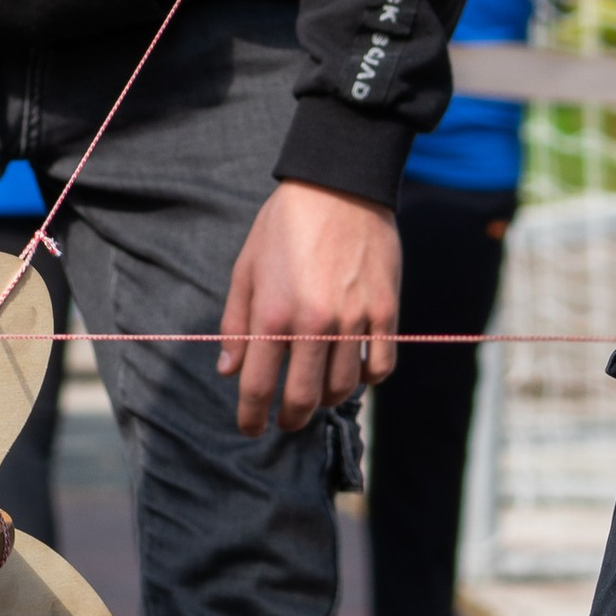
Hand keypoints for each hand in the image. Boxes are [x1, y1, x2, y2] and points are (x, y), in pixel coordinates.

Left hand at [220, 181, 400, 435]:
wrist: (339, 185)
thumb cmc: (284, 226)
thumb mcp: (246, 269)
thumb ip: (235, 324)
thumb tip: (229, 372)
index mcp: (273, 314)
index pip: (259, 387)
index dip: (251, 417)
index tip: (250, 429)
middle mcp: (314, 323)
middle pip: (303, 399)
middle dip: (290, 419)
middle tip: (286, 420)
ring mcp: (354, 319)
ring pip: (343, 388)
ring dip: (327, 400)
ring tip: (318, 393)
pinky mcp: (386, 311)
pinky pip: (381, 366)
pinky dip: (367, 378)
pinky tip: (354, 370)